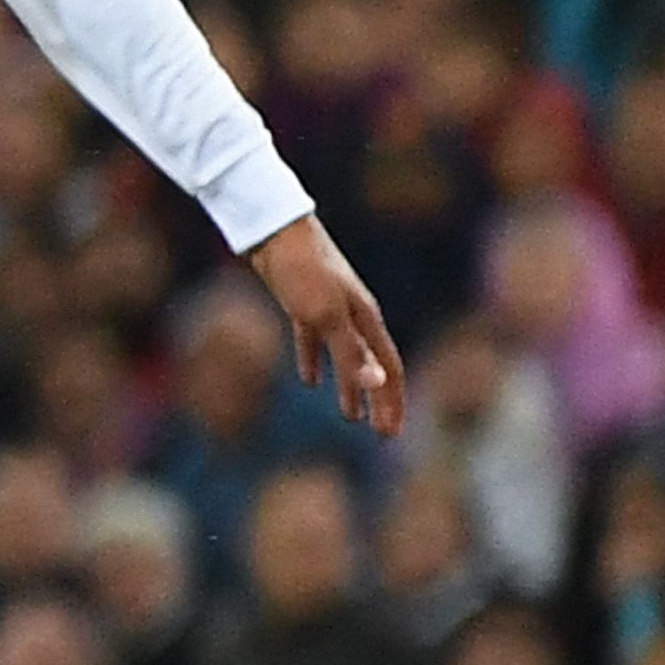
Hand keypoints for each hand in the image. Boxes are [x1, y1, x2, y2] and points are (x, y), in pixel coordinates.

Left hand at [248, 213, 406, 436]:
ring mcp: (329, 309)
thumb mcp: (325, 315)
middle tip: (380, 433)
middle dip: (378, 400)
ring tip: (348, 416)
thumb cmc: (302, 271)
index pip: (389, 370)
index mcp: (367, 320)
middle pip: (373, 366)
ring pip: (344, 357)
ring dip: (349, 386)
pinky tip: (308, 380)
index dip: (392, 402)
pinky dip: (314, 361)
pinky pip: (314, 341)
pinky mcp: (302, 304)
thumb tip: (379, 385)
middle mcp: (355, 316)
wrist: (273, 230)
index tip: (391, 434)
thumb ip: (351, 351)